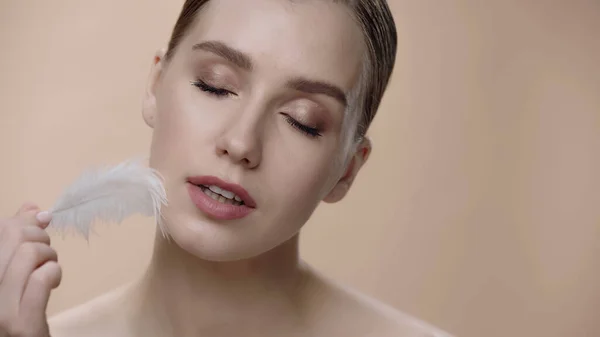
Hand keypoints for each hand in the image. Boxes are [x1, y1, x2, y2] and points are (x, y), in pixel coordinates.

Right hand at [0, 203, 61, 336]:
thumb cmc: (18, 308)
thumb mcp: (13, 271)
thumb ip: (18, 240)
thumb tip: (33, 208)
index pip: (1, 228)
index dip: (22, 223)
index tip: (36, 229)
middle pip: (15, 235)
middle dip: (40, 238)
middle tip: (45, 258)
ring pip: (29, 252)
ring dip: (49, 257)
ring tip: (48, 272)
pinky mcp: (19, 322)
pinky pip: (41, 278)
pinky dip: (53, 273)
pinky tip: (53, 283)